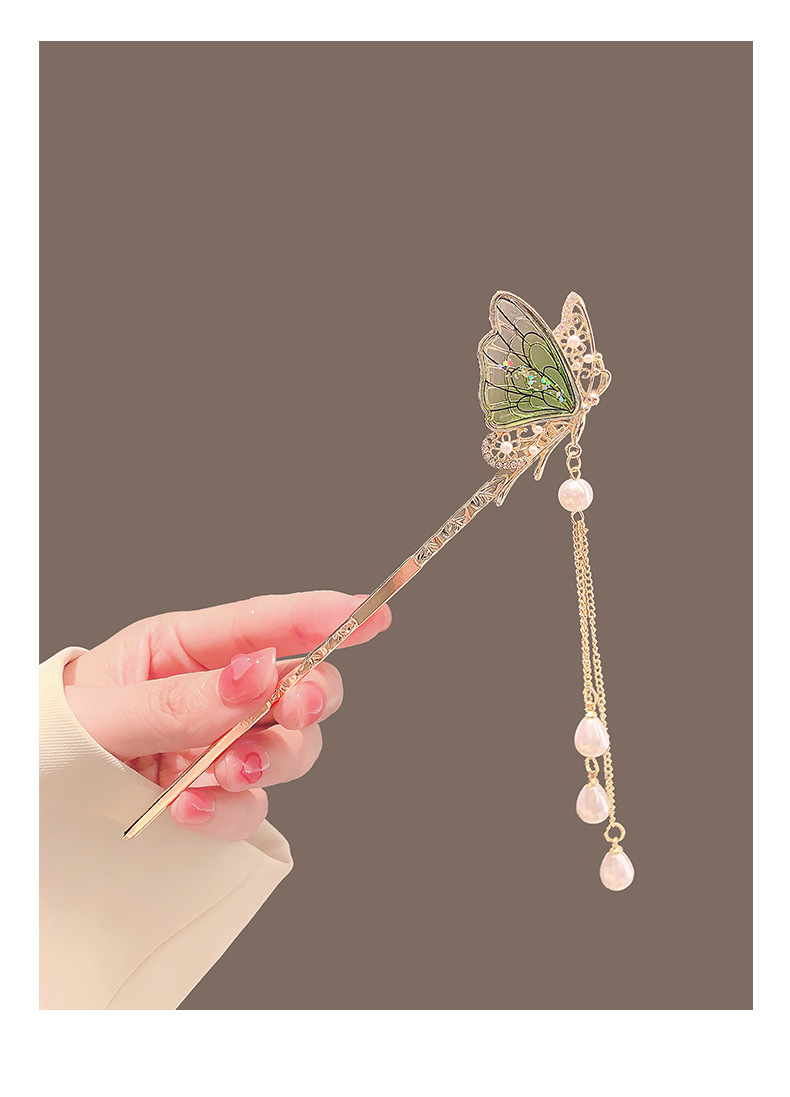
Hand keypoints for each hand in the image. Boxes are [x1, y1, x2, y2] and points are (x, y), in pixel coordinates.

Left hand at [63, 591, 390, 840]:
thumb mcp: (101, 711)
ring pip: (292, 748)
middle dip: (310, 696)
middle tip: (295, 709)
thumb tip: (257, 676)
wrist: (28, 804)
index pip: (265, 624)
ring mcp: (220, 748)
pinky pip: (251, 806)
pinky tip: (188, 808)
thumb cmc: (52, 737)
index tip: (372, 612)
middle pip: (301, 686)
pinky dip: (229, 811)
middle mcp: (216, 694)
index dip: (324, 614)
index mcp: (185, 649)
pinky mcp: (216, 798)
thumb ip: (180, 699)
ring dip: (270, 759)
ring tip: (219, 771)